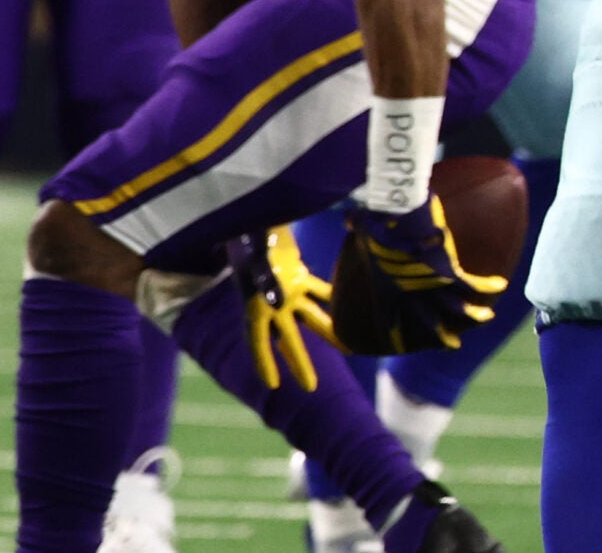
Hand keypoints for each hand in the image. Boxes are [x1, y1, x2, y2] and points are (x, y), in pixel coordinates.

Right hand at [231, 226, 334, 391]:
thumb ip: (266, 282)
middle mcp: (272, 302)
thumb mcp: (256, 261)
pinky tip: (349, 308)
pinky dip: (332, 298)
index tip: (272, 385)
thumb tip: (278, 302)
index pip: (257, 341)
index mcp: (256, 304)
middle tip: (311, 387)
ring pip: (309, 316)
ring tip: (347, 347)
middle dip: (300, 363)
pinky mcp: (298, 273)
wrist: (257, 215)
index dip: (263, 363)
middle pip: (288, 339)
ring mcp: (286, 288)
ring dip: (326, 331)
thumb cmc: (252, 236)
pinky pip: (318, 290)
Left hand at [327, 198, 506, 357]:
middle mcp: (409, 293)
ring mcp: (430, 285)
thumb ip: (354, 224)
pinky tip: (499, 284)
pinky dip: (486, 285)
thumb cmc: (375, 218)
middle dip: (440, 338)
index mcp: (386, 287)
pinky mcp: (448, 271)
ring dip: (471, 316)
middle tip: (451, 346)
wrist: (396, 215)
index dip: (394, 334)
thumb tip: (348, 217)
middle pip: (426, 324)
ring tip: (486, 318)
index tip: (398, 346)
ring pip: (455, 309)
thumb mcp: (360, 225)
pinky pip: (472, 284)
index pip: (388, 319)